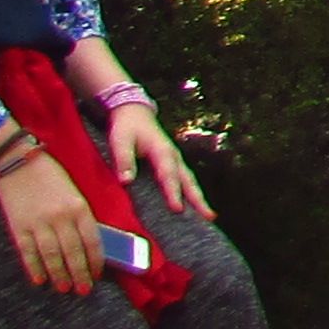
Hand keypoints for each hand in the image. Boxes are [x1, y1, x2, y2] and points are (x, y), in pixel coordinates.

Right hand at [0, 145, 102, 293]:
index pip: (92, 241)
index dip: (95, 261)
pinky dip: (34, 268)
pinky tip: (40, 280)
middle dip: (79, 274)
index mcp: (78, 207)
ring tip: (64, 288)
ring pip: (51, 256)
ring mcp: (38, 223)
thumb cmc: (50, 176)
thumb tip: (89, 244)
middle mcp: (60, 217)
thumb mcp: (74, 192)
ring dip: (59, 275)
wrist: (17, 162)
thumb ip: (81, 216)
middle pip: (73, 252)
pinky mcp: (18, 226)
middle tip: (83, 290)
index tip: (97, 275)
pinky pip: (28, 252)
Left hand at [106, 101, 210, 219]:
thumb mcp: (120, 140)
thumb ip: (123, 160)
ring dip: (199, 198)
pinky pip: (185, 181)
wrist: (134, 112)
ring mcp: (175, 160)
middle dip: (198, 199)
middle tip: (209, 216)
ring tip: (208, 216)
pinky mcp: (173, 164)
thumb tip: (126, 181)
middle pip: (188, 180)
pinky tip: (194, 206)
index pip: (168, 175)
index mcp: (161, 151)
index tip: (177, 209)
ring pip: (190, 181)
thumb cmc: (128, 127)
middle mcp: (173, 156)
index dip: (173, 192)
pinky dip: (192, 194)